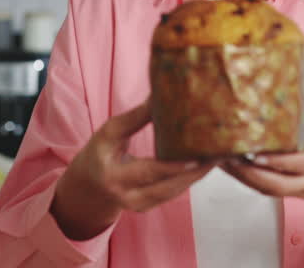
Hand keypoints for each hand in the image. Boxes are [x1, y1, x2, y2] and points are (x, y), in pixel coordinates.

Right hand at [51, 101, 215, 239]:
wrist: (85, 190)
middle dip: (195, 171)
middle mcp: (125, 196)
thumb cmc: (97, 155)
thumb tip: (161, 94)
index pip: (147, 171)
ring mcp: (137, 206)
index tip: (195, 156)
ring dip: (197, 176)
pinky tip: (204, 165)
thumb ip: (135, 118)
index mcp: (113, 175)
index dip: (173, 166)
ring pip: (174, 193)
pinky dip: (189, 180)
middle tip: (218, 154)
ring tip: (218, 157)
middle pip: (167, 186)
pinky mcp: (147, 209)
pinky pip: (172, 194)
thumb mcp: (109, 133)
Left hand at [222, 113, 303, 242]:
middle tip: (225, 157)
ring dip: (243, 178)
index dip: (272, 160)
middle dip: (248, 173)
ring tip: (221, 160)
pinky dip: (249, 180)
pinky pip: (269, 190)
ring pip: (269, 190)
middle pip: (276, 184)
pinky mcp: (295, 193)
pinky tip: (234, 167)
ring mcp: (302, 190)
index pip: (296, 163)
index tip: (252, 151)